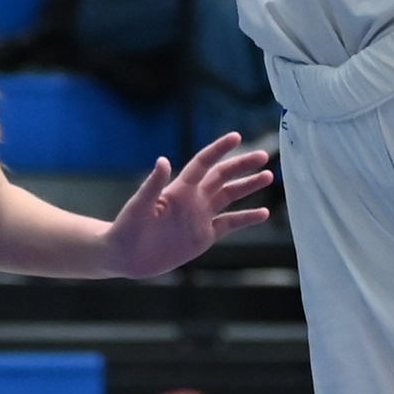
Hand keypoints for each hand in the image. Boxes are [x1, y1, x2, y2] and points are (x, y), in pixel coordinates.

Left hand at [100, 134, 274, 277]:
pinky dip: (247, 218)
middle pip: (223, 177)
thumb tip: (163, 160)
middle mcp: (194, 199)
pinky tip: (263, 213)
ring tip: (269, 177)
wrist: (124, 257)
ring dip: (248, 187)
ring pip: (230, 196)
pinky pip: (230, 224)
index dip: (219, 150)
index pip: (204, 163)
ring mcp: (201, 217)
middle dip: (242, 165)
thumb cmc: (127, 228)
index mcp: (180, 189)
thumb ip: (152, 184)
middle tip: (263, 156)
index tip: (236, 137)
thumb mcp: (139, 206)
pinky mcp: (204, 236)